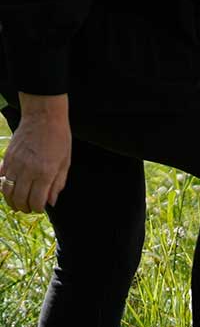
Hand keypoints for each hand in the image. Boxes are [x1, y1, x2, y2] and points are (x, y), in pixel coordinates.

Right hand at [1, 93, 71, 212]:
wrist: (43, 117)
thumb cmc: (59, 138)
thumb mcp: (65, 161)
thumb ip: (58, 183)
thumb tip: (51, 202)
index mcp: (45, 172)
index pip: (36, 201)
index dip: (37, 209)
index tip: (40, 209)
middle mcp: (28, 171)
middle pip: (19, 199)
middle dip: (24, 208)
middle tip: (28, 208)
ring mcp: (14, 165)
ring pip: (7, 192)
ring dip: (11, 201)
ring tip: (18, 203)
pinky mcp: (6, 159)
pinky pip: (1, 179)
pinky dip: (4, 187)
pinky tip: (11, 189)